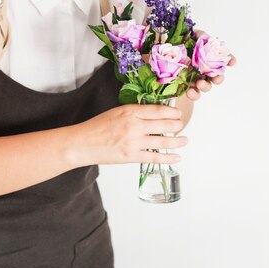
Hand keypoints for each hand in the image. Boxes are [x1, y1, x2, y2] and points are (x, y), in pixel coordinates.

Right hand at [69, 103, 187, 167]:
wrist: (83, 143)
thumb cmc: (97, 127)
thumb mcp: (116, 112)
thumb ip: (134, 113)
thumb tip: (152, 115)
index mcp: (130, 111)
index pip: (157, 110)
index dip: (171, 111)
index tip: (177, 112)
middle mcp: (134, 125)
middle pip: (164, 124)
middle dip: (176, 125)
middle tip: (182, 125)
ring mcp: (134, 142)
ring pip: (163, 141)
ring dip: (177, 141)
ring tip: (184, 140)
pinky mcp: (132, 156)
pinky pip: (155, 157)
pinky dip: (168, 157)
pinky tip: (176, 157)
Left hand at [185, 28, 236, 100]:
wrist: (164, 51)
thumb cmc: (180, 43)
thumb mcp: (190, 36)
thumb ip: (199, 35)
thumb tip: (203, 37)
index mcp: (209, 58)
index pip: (223, 59)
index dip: (229, 60)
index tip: (232, 61)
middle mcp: (205, 70)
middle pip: (217, 77)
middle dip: (218, 78)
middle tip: (216, 78)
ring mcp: (196, 79)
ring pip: (205, 87)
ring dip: (205, 87)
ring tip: (199, 84)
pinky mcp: (185, 86)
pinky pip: (191, 92)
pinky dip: (193, 93)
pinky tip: (189, 91)